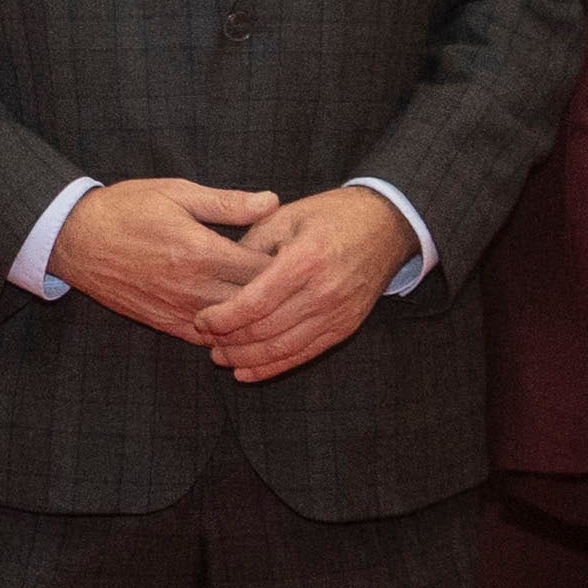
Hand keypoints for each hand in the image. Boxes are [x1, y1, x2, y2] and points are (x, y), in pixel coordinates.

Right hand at [51, 174, 285, 342]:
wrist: (77, 239)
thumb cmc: (127, 208)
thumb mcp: (177, 192)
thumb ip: (227, 203)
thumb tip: (272, 202)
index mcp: (200, 251)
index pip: (261, 269)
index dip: (287, 265)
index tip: (299, 257)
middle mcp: (191, 287)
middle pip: (253, 302)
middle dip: (278, 295)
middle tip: (296, 284)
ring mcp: (177, 310)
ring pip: (232, 328)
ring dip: (254, 319)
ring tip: (274, 306)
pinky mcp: (163, 323)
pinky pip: (205, 340)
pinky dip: (226, 334)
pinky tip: (240, 323)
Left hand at [197, 189, 406, 385]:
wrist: (386, 225)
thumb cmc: (329, 216)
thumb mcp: (285, 216)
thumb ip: (250, 246)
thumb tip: (218, 276)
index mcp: (305, 259)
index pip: (255, 302)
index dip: (223, 317)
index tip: (201, 320)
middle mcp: (323, 291)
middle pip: (265, 329)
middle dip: (229, 339)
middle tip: (204, 340)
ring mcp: (337, 313)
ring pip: (282, 348)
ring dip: (246, 358)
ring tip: (220, 357)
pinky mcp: (345, 327)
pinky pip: (304, 355)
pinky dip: (273, 367)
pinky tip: (247, 371)